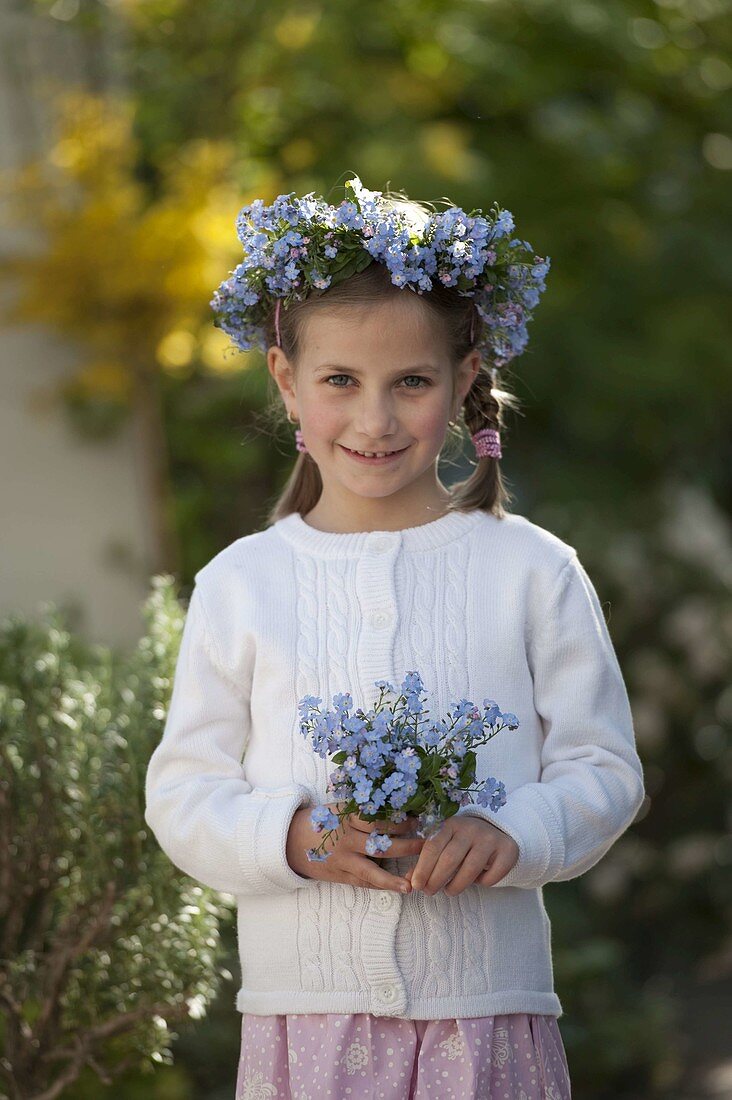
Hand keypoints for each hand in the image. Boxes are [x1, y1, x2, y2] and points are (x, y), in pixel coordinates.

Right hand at [286, 802, 425, 891]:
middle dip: (406, 846)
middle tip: (428, 846)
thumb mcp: (340, 808)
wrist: (290, 840)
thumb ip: (364, 809)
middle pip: (380, 844)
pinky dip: (381, 885)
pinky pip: (363, 882)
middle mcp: (345, 838)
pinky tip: (398, 888)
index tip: (419, 819)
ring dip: (393, 878)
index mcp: (347, 817)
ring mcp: (342, 859)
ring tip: (413, 883)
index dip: (400, 821)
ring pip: (371, 870)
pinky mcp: (339, 875)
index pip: (378, 819)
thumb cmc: (322, 820)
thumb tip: (400, 804)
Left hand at [404, 816, 518, 896]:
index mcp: (451, 823)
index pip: (433, 845)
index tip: (416, 885)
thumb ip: (426, 860)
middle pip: (450, 858)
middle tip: (429, 892)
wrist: (497, 831)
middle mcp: (471, 828)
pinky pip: (491, 876)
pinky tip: (476, 881)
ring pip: (470, 869)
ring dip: (456, 885)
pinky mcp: (507, 851)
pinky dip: (482, 884)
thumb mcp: (444, 844)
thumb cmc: (462, 842)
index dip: (423, 867)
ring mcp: (490, 839)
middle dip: (436, 879)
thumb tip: (409, 880)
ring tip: (449, 891)